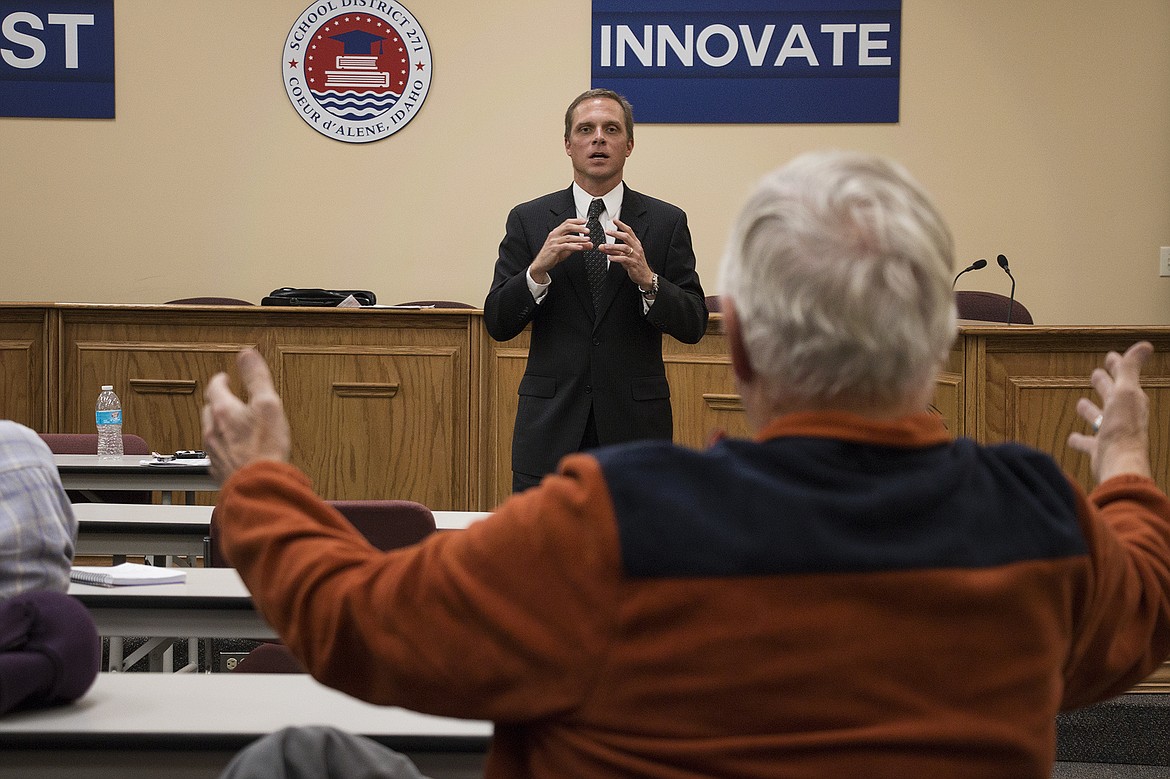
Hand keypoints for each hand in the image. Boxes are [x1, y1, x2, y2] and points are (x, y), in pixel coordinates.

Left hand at [201, 348, 290, 483]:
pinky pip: (216, 453)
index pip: (214, 388)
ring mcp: (214, 452)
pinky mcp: (219, 471)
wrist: (258, 486)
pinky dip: (223, 447)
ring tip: (231, 423)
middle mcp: (212, 431)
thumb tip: (247, 354)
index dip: (220, 380)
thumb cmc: (264, 449)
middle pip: (208, 410)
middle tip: (226, 398)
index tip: (224, 377)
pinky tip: (234, 451)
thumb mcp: (267, 404)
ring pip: (210, 432)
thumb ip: (256, 377)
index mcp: (223, 411)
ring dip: (219, 425)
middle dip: (217, 402)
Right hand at [530, 218, 591, 282]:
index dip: (576, 221)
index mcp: (557, 232)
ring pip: (568, 237)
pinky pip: (565, 246)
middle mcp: (555, 235)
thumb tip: (589, 244)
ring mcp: (554, 242)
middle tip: (587, 230)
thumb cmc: (553, 255)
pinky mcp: (554, 249)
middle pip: (567, 227)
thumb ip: (578, 245)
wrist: (542, 264)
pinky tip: (580, 247)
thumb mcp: (568, 249)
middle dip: (579, 228)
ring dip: (579, 238)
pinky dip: (574, 246)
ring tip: (587, 240)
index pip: (567, 223)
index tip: (584, 221)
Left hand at [605, 217, 653, 287]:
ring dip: (614, 246)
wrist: (644, 276)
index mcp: (636, 243)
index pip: (629, 231)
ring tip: (605, 246)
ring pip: (624, 248)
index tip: (615, 221)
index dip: (622, 225)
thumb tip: (602, 246)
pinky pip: (624, 259)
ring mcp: (635, 255)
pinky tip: (610, 257)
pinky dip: (616, 258)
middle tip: (607, 232)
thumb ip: (613, 250)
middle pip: (626, 237)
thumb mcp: (624, 255)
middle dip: (616, 233)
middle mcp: (636, 248)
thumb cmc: (635, 264)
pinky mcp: (633, 263)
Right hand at [1068, 341, 1153, 483]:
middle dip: (1104, 384)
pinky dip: (1079, 439)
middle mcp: (1121, 416)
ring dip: (1090, 410)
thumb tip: (1145, 345)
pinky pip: (1086, 442)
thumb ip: (1130, 369)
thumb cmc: (1123, 427)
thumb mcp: (1126, 392)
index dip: (1117, 366)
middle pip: (1110, 395)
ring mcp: (1110, 433)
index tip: (1111, 356)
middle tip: (1095, 374)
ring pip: (1098, 418)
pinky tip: (1072, 438)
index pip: (1122, 377)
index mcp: (1130, 400)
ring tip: (1081, 404)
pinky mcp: (1099, 449)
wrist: (1118, 461)